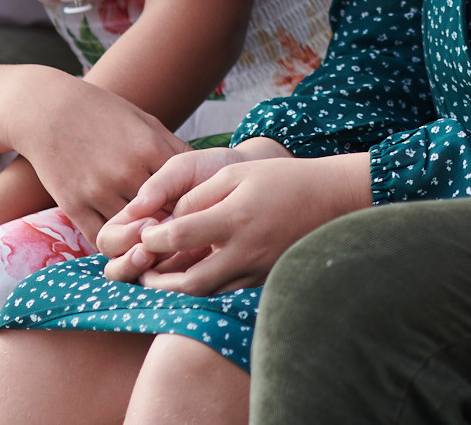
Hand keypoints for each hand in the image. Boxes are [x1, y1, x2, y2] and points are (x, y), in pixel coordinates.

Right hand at [9, 68, 187, 240]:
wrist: (46, 109)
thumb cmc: (102, 113)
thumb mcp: (145, 122)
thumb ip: (173, 149)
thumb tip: (205, 172)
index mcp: (150, 148)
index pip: (186, 191)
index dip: (195, 208)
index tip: (201, 216)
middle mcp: (126, 172)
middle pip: (162, 217)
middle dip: (174, 230)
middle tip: (183, 240)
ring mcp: (98, 190)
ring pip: (132, 235)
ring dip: (144, 242)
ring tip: (156, 246)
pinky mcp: (73, 204)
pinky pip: (101, 238)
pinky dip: (115, 244)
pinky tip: (124, 241)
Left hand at [108, 146, 367, 295]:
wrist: (328, 199)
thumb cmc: (279, 180)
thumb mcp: (235, 174)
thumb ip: (198, 197)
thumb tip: (169, 222)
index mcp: (234, 218)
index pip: (181, 235)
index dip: (155, 238)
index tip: (144, 236)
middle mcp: (244, 250)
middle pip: (190, 282)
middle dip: (160, 283)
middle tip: (141, 274)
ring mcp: (256, 269)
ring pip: (208, 294)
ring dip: (180, 292)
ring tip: (160, 282)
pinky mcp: (264, 279)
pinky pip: (227, 293)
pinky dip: (206, 291)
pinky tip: (193, 280)